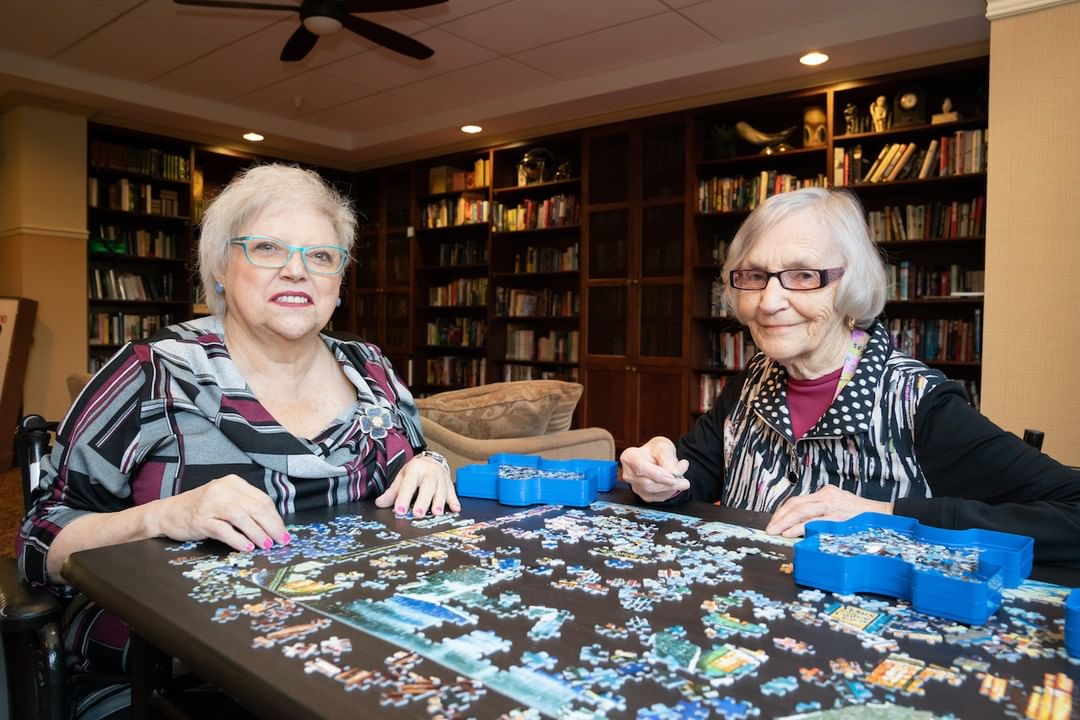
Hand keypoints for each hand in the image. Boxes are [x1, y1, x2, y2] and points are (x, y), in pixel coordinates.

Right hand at [150, 475, 288, 551]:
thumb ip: (246, 507)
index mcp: (233, 483)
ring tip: (266, 545)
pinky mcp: (200, 520)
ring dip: (257, 534)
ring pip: (242, 517)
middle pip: (255, 508)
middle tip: (281, 541)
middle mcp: (223, 490)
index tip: (283, 532)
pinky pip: (223, 530)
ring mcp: (210, 504)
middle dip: (272, 526)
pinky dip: (238, 539)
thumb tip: (273, 525)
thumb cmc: (201, 508)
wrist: (168, 512)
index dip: (276, 518)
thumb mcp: (226, 500)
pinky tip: (247, 547)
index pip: (262, 500)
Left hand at [375, 455, 459, 517]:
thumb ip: (392, 492)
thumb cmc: (415, 472)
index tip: (399, 510)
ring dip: (440, 502)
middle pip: (428, 486)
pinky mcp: (450, 484)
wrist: (432, 461)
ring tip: (437, 513)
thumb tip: (379, 503)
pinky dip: (454, 501)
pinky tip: (456, 509)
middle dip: (423, 500)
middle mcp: (430, 473)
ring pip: (442, 490)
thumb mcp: (402, 478)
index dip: (403, 497)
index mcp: (415, 470)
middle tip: (418, 514)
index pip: (408, 484)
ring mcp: (441, 478)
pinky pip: (453, 493)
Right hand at [619, 436, 689, 502]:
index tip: (676, 476)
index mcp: (630, 457)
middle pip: (648, 483)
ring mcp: (635, 486)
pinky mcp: (644, 495)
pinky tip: (674, 482)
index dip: (659, 475)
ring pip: (654, 492)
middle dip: (669, 483)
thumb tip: (674, 473)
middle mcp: (629, 473)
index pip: (642, 469)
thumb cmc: (657, 450)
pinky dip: (669, 491)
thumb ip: (668, 458)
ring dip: (671, 487)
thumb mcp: (664, 446)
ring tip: (681, 477)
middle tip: (685, 481)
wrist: (656, 457)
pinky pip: (658, 497)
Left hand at [765, 485, 893, 537]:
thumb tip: (802, 525)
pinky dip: (798, 528)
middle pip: (796, 504)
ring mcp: (832, 506)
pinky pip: (813, 522)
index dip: (783, 511)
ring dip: (784, 521)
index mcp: (826, 493)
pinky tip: (789, 533)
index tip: (774, 521)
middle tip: (769, 528)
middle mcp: (827, 496)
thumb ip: (823, 512)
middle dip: (779, 516)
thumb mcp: (840, 508)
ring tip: (774, 531)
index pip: (798, 500)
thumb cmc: (863, 515)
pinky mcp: (837, 517)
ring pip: (801, 511)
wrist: (886, 515)